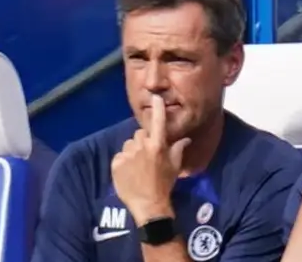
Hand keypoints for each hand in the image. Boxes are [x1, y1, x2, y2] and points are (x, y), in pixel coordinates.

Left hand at [111, 98, 186, 221]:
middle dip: (144, 141)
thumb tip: (185, 138)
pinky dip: (124, 162)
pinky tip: (129, 172)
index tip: (155, 97)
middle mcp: (141, 146)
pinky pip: (120, 156)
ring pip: (129, 145)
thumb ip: (178, 149)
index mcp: (157, 146)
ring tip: (138, 166)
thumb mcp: (175, 167)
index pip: (157, 123)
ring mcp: (127, 154)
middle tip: (148, 156)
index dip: (157, 109)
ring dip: (133, 151)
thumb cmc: (164, 184)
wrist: (149, 205)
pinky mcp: (116, 162)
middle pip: (140, 134)